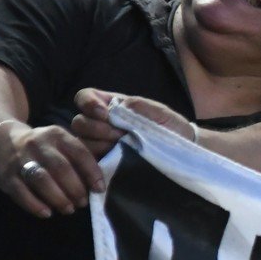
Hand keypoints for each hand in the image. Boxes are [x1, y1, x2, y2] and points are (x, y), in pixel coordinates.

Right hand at [0, 119, 105, 218]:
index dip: (92, 172)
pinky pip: (20, 192)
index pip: (80, 153)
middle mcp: (38, 144)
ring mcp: (20, 159)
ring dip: (58, 198)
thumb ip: (79, 158)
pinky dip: (35, 205)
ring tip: (68, 209)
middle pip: (61, 168)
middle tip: (82, 203)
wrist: (0, 142)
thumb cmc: (42, 149)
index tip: (99, 189)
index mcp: (57, 135)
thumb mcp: (60, 143)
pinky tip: (47, 213)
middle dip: (75, 188)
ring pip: (41, 180)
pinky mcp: (5, 175)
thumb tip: (99, 183)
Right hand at [72, 89, 194, 161]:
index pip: (85, 97)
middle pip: (79, 122)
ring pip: (81, 142)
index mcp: (111, 105)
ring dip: (99, 143)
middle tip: (119, 134)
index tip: (104, 113)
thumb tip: (117, 107)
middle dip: (96, 127)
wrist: (182, 149)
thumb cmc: (170, 126)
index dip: (88, 103)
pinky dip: (97, 160)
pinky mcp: (104, 162)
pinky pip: (89, 162)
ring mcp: (101, 143)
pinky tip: (113, 158)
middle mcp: (101, 123)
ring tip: (120, 146)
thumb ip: (137, 105)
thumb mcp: (159, 111)